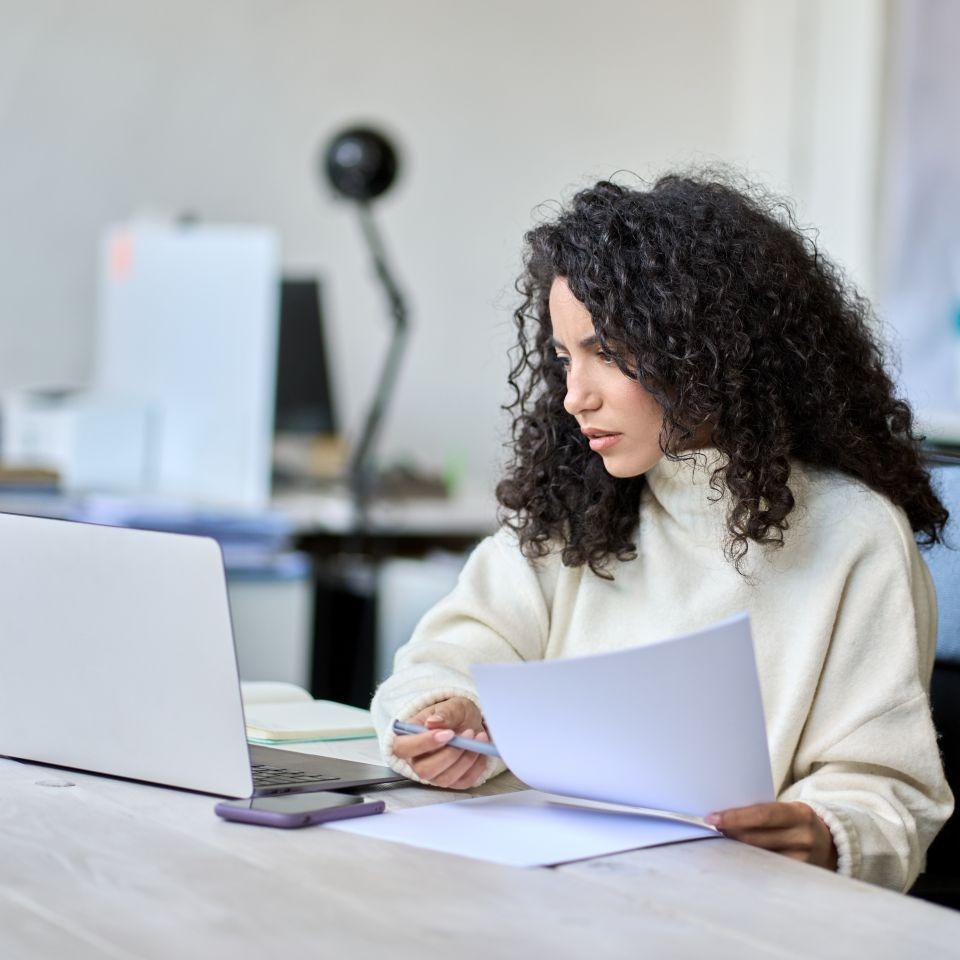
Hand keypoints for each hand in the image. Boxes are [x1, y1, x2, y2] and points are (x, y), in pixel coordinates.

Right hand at [392, 696, 491, 789]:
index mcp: (408, 738)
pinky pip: (463, 781)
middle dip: (450, 754)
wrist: (469, 722)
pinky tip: (481, 750)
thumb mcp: (451, 705)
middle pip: (424, 770)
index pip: (403, 748)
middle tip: (468, 733)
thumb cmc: (453, 713)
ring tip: (479, 737)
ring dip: (466, 759)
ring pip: (444, 778)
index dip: (423, 743)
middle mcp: (417, 760)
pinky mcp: (452, 781)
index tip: (448, 734)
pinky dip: (476, 766)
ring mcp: (434, 774)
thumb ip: (444, 713)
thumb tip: (432, 722)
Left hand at [705, 802, 837, 870]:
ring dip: (736, 849)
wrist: (828, 842)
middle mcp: (803, 837)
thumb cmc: (795, 821)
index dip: (734, 817)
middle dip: (730, 833)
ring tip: (722, 841)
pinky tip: (737, 858)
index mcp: (799, 813)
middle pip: (756, 838)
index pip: (761, 814)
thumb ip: (763, 812)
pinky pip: (767, 870)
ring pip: (758, 857)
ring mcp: (803, 860)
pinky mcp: (799, 876)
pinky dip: (749, 863)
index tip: (712, 818)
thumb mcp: (786, 810)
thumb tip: (725, 815)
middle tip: (712, 829)